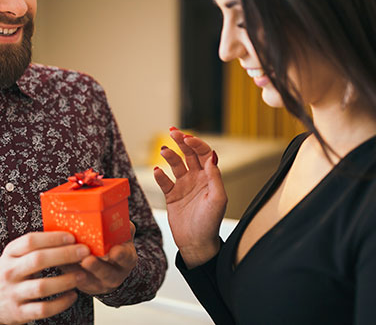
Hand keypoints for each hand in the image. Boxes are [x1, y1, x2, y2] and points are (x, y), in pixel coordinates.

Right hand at [0, 231, 89, 324]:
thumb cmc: (11, 274)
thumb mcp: (15, 256)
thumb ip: (35, 247)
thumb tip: (67, 236)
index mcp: (10, 254)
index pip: (30, 241)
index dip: (53, 238)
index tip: (72, 237)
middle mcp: (9, 272)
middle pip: (38, 260)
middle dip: (65, 255)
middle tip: (84, 252)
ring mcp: (13, 293)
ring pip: (42, 287)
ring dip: (65, 280)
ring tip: (81, 275)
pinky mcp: (19, 313)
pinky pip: (43, 309)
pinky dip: (61, 303)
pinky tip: (72, 296)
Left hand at [63, 222, 137, 294]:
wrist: (111, 269)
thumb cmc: (115, 246)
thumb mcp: (123, 237)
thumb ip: (122, 226)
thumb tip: (115, 211)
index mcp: (126, 260)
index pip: (126, 258)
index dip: (121, 255)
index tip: (115, 251)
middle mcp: (115, 275)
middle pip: (107, 274)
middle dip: (97, 267)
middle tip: (87, 259)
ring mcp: (99, 283)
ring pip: (89, 280)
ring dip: (78, 272)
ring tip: (70, 262)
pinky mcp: (84, 286)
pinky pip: (74, 281)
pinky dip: (67, 273)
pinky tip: (60, 263)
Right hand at [153, 130, 226, 267]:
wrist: (196, 244)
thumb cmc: (210, 224)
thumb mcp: (217, 200)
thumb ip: (215, 178)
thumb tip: (211, 157)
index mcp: (210, 177)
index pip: (203, 153)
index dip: (196, 143)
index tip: (187, 139)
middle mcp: (197, 178)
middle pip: (188, 153)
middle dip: (181, 141)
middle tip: (172, 132)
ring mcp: (183, 185)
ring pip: (175, 164)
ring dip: (170, 155)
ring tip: (164, 151)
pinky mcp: (172, 195)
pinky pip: (164, 181)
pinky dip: (159, 174)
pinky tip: (157, 171)